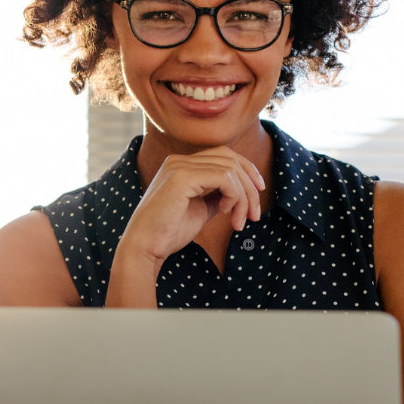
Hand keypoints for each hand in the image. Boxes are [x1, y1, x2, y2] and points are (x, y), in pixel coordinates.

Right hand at [120, 146, 265, 263]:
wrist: (145, 247)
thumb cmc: (168, 232)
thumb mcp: (200, 210)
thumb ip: (216, 196)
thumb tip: (239, 193)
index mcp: (181, 165)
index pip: (224, 155)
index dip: (247, 172)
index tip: (258, 194)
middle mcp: (178, 160)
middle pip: (230, 158)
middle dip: (250, 186)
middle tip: (255, 215)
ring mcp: (179, 166)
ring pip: (231, 169)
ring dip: (244, 198)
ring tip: (239, 222)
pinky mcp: (182, 177)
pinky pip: (224, 178)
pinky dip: (233, 196)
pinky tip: (225, 214)